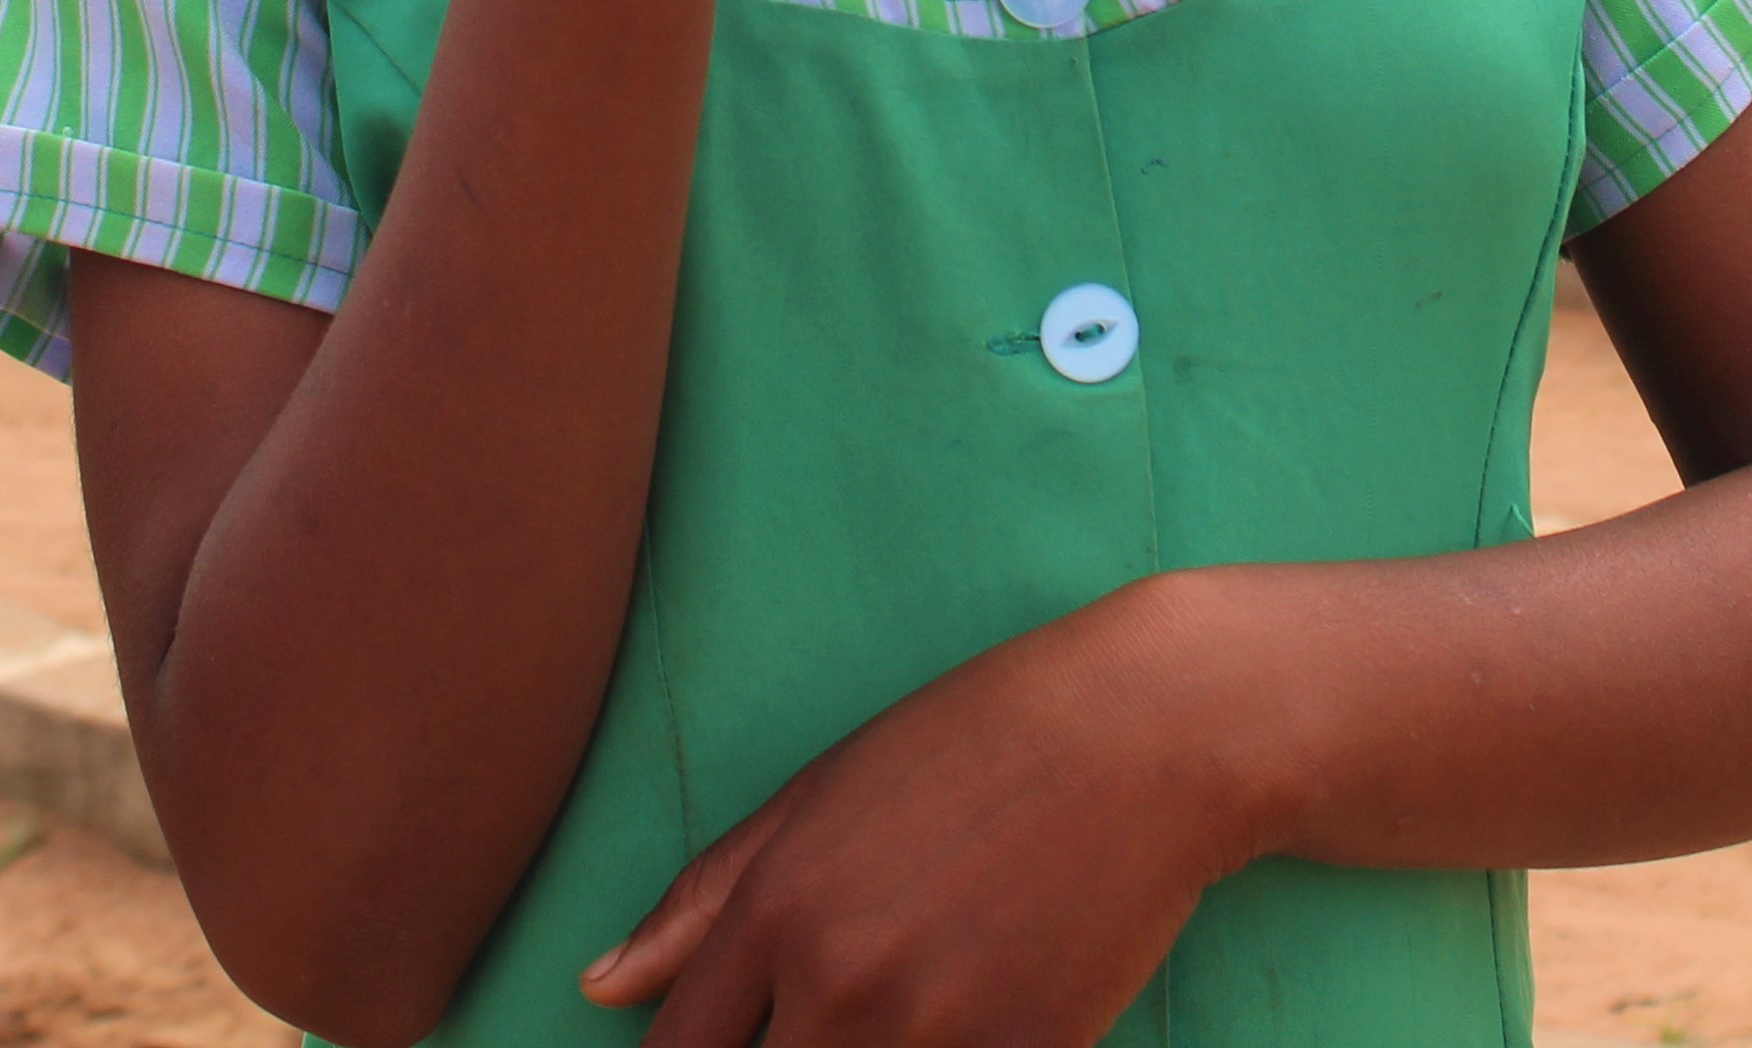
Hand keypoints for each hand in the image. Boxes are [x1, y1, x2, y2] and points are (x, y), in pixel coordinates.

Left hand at [579, 583, 1243, 1047]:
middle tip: (839, 1011)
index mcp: (776, 911)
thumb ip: (703, 898)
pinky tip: (970, 1010)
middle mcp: (839, 986)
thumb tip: (597, 989)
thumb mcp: (825, 789)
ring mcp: (935, 1035)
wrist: (1154, 733)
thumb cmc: (983, 737)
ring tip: (912, 996)